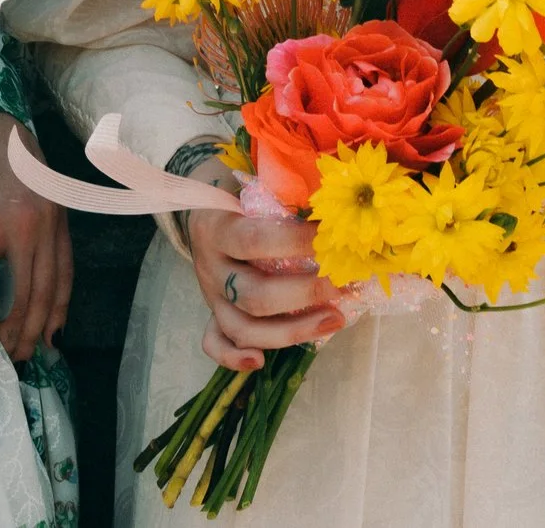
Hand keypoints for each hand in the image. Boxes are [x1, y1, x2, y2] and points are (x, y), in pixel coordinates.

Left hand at [0, 109, 73, 406]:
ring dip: (34, 332)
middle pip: (19, 307)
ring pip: (48, 293)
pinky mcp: (61, 213)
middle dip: (8, 348)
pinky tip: (51, 330)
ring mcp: (48, 220)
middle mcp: (22, 227)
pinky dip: (59, 304)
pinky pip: (65, 270)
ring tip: (22, 360)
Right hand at [186, 206, 345, 373]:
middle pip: (252, 295)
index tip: (332, 239)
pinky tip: (260, 362)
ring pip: (241, 327)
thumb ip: (286, 193)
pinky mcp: (212, 311)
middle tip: (342, 285)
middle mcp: (210, 265)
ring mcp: (210, 293)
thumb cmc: (240, 190)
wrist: (202, 202)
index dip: (295, 242)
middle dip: (304, 294)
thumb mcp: (256, 181)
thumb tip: (337, 205)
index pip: (255, 240)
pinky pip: (215, 342)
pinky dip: (234, 358)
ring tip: (335, 320)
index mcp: (217, 227)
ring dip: (291, 331)